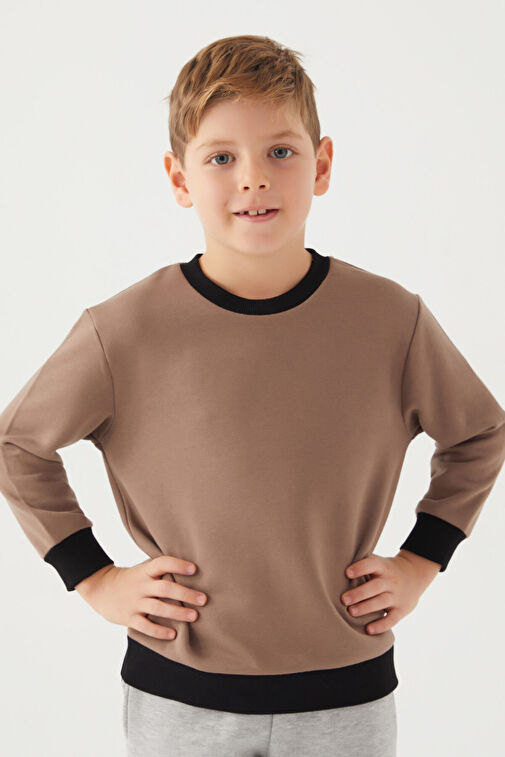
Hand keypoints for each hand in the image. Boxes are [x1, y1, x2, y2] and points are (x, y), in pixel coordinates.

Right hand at [74, 555, 207, 639]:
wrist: (101, 589)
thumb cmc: (132, 579)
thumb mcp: (144, 570)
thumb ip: (162, 572)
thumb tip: (194, 572)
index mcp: (145, 571)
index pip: (162, 563)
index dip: (178, 565)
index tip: (195, 569)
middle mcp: (141, 586)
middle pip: (165, 589)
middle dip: (185, 594)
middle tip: (203, 599)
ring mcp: (135, 602)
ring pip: (158, 608)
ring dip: (177, 613)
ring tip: (194, 616)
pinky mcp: (129, 618)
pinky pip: (146, 626)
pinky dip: (159, 631)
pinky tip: (174, 634)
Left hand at [340, 550, 440, 635]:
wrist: (415, 574)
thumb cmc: (385, 569)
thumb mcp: (379, 562)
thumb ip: (362, 563)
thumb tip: (335, 562)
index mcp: (383, 567)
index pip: (372, 565)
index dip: (360, 568)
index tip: (347, 573)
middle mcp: (390, 581)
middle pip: (375, 587)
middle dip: (359, 593)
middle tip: (343, 599)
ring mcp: (397, 596)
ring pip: (381, 602)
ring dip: (366, 608)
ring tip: (351, 612)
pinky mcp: (401, 610)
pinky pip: (392, 619)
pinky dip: (381, 626)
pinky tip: (368, 630)